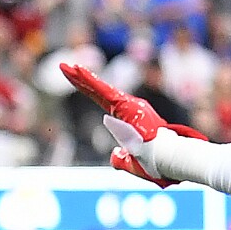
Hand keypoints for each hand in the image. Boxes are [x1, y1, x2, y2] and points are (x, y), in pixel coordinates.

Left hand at [60, 63, 207, 186]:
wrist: (166, 160)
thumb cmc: (155, 162)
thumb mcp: (133, 162)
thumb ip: (121, 158)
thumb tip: (115, 156)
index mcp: (128, 119)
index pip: (104, 101)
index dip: (89, 90)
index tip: (75, 80)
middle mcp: (128, 108)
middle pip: (98, 91)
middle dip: (80, 79)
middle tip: (64, 66)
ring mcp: (127, 104)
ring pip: (98, 88)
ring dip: (80, 77)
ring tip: (64, 66)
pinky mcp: (125, 104)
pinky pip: (102, 90)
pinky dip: (89, 80)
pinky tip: (76, 70)